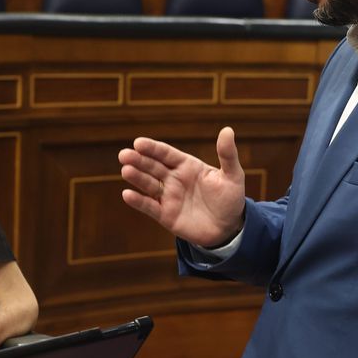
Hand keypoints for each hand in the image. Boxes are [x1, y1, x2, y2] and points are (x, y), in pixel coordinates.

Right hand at [119, 126, 245, 247]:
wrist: (229, 228)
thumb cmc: (230, 198)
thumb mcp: (232, 175)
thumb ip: (227, 154)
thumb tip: (228, 130)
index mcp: (186, 165)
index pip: (166, 153)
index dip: (152, 148)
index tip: (138, 142)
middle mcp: (174, 178)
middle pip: (153, 167)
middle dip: (138, 160)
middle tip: (124, 154)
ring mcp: (168, 196)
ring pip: (148, 184)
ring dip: (136, 177)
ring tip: (126, 170)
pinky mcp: (165, 215)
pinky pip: (149, 206)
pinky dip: (138, 201)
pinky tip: (127, 194)